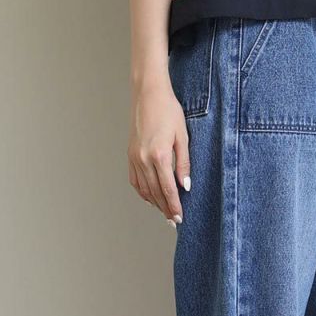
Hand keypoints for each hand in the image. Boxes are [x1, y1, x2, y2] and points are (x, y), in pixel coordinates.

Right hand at [128, 74, 190, 227]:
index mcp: (159, 155)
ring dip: (154, 202)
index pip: (167, 189)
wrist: (148, 94)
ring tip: (164, 211)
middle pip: (155, 192)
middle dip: (165, 208)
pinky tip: (150, 196)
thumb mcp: (183, 136)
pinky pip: (135, 179)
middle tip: (173, 220)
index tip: (180, 217)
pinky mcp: (130, 154)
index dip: (174, 205)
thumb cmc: (168, 111)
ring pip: (143, 188)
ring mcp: (134, 157)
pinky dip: (142, 191)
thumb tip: (185, 185)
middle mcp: (144, 159)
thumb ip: (184, 163)